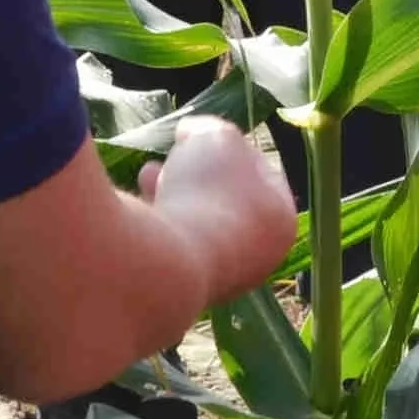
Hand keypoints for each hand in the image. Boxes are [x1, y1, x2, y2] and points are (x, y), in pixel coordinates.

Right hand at [139, 118, 294, 303]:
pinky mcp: (181, 289)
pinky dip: (156, 220)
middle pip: (226, 203)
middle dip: (197, 173)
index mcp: (281, 223)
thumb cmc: (208, 194)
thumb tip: (193, 133)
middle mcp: (256, 258)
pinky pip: (170, 245)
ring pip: (195, 224)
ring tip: (148, 174)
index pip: (266, 177)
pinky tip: (137, 202)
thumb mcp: (215, 138)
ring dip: (172, 193)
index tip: (207, 135)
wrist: (169, 263)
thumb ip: (210, 129)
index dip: (236, 149)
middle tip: (175, 154)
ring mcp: (218, 279)